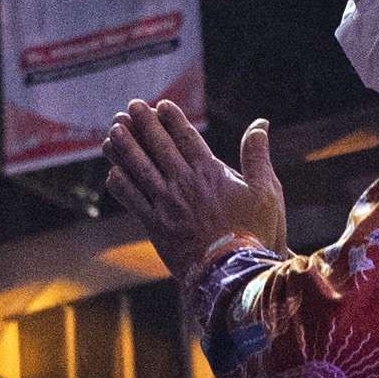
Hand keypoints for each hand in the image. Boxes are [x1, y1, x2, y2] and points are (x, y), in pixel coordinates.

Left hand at [101, 99, 285, 279]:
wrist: (233, 273)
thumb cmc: (254, 232)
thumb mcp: (265, 191)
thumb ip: (258, 155)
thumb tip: (261, 123)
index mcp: (210, 172)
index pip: (186, 137)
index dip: (172, 119)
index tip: (161, 105)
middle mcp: (184, 184)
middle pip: (159, 146)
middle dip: (144, 123)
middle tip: (131, 106)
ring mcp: (167, 205)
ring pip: (140, 169)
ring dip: (125, 147)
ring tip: (114, 130)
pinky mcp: (156, 227)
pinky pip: (133, 200)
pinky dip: (121, 185)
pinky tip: (112, 172)